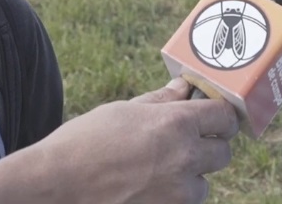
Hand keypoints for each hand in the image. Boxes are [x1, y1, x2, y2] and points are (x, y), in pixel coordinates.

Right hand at [45, 78, 239, 203]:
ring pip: (204, 183)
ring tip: (160, 169)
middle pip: (224, 152)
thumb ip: (161, 100)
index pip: (224, 117)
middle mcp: (185, 158)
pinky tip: (148, 187)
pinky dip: (174, 196)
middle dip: (210, 146)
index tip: (214, 116)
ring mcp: (177, 192)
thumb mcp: (124, 110)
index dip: (221, 115)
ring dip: (192, 176)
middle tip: (189, 142)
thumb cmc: (85, 141)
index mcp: (176, 123)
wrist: (56, 184)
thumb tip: (184, 88)